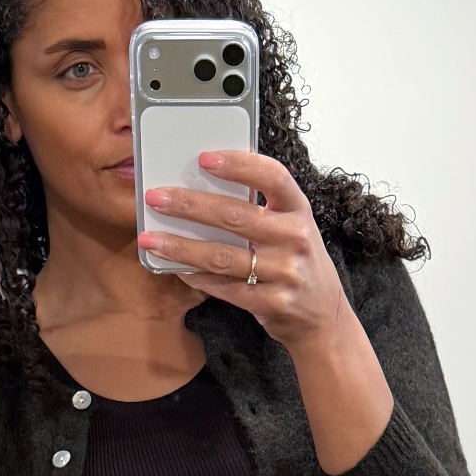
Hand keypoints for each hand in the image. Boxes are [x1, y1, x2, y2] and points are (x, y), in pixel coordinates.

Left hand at [139, 149, 350, 354]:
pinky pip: (225, 288)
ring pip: (222, 256)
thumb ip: (261, 209)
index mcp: (298, 210)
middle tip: (156, 198)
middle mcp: (295, 238)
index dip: (239, 164)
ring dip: (181, 246)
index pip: (272, 177)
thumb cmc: (298, 264)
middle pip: (235, 216)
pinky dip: (197, 277)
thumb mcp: (291, 228)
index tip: (204, 158)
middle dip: (189, 205)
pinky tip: (176, 268)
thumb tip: (203, 188)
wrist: (324, 318)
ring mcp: (285, 272)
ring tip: (151, 239)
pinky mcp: (271, 303)